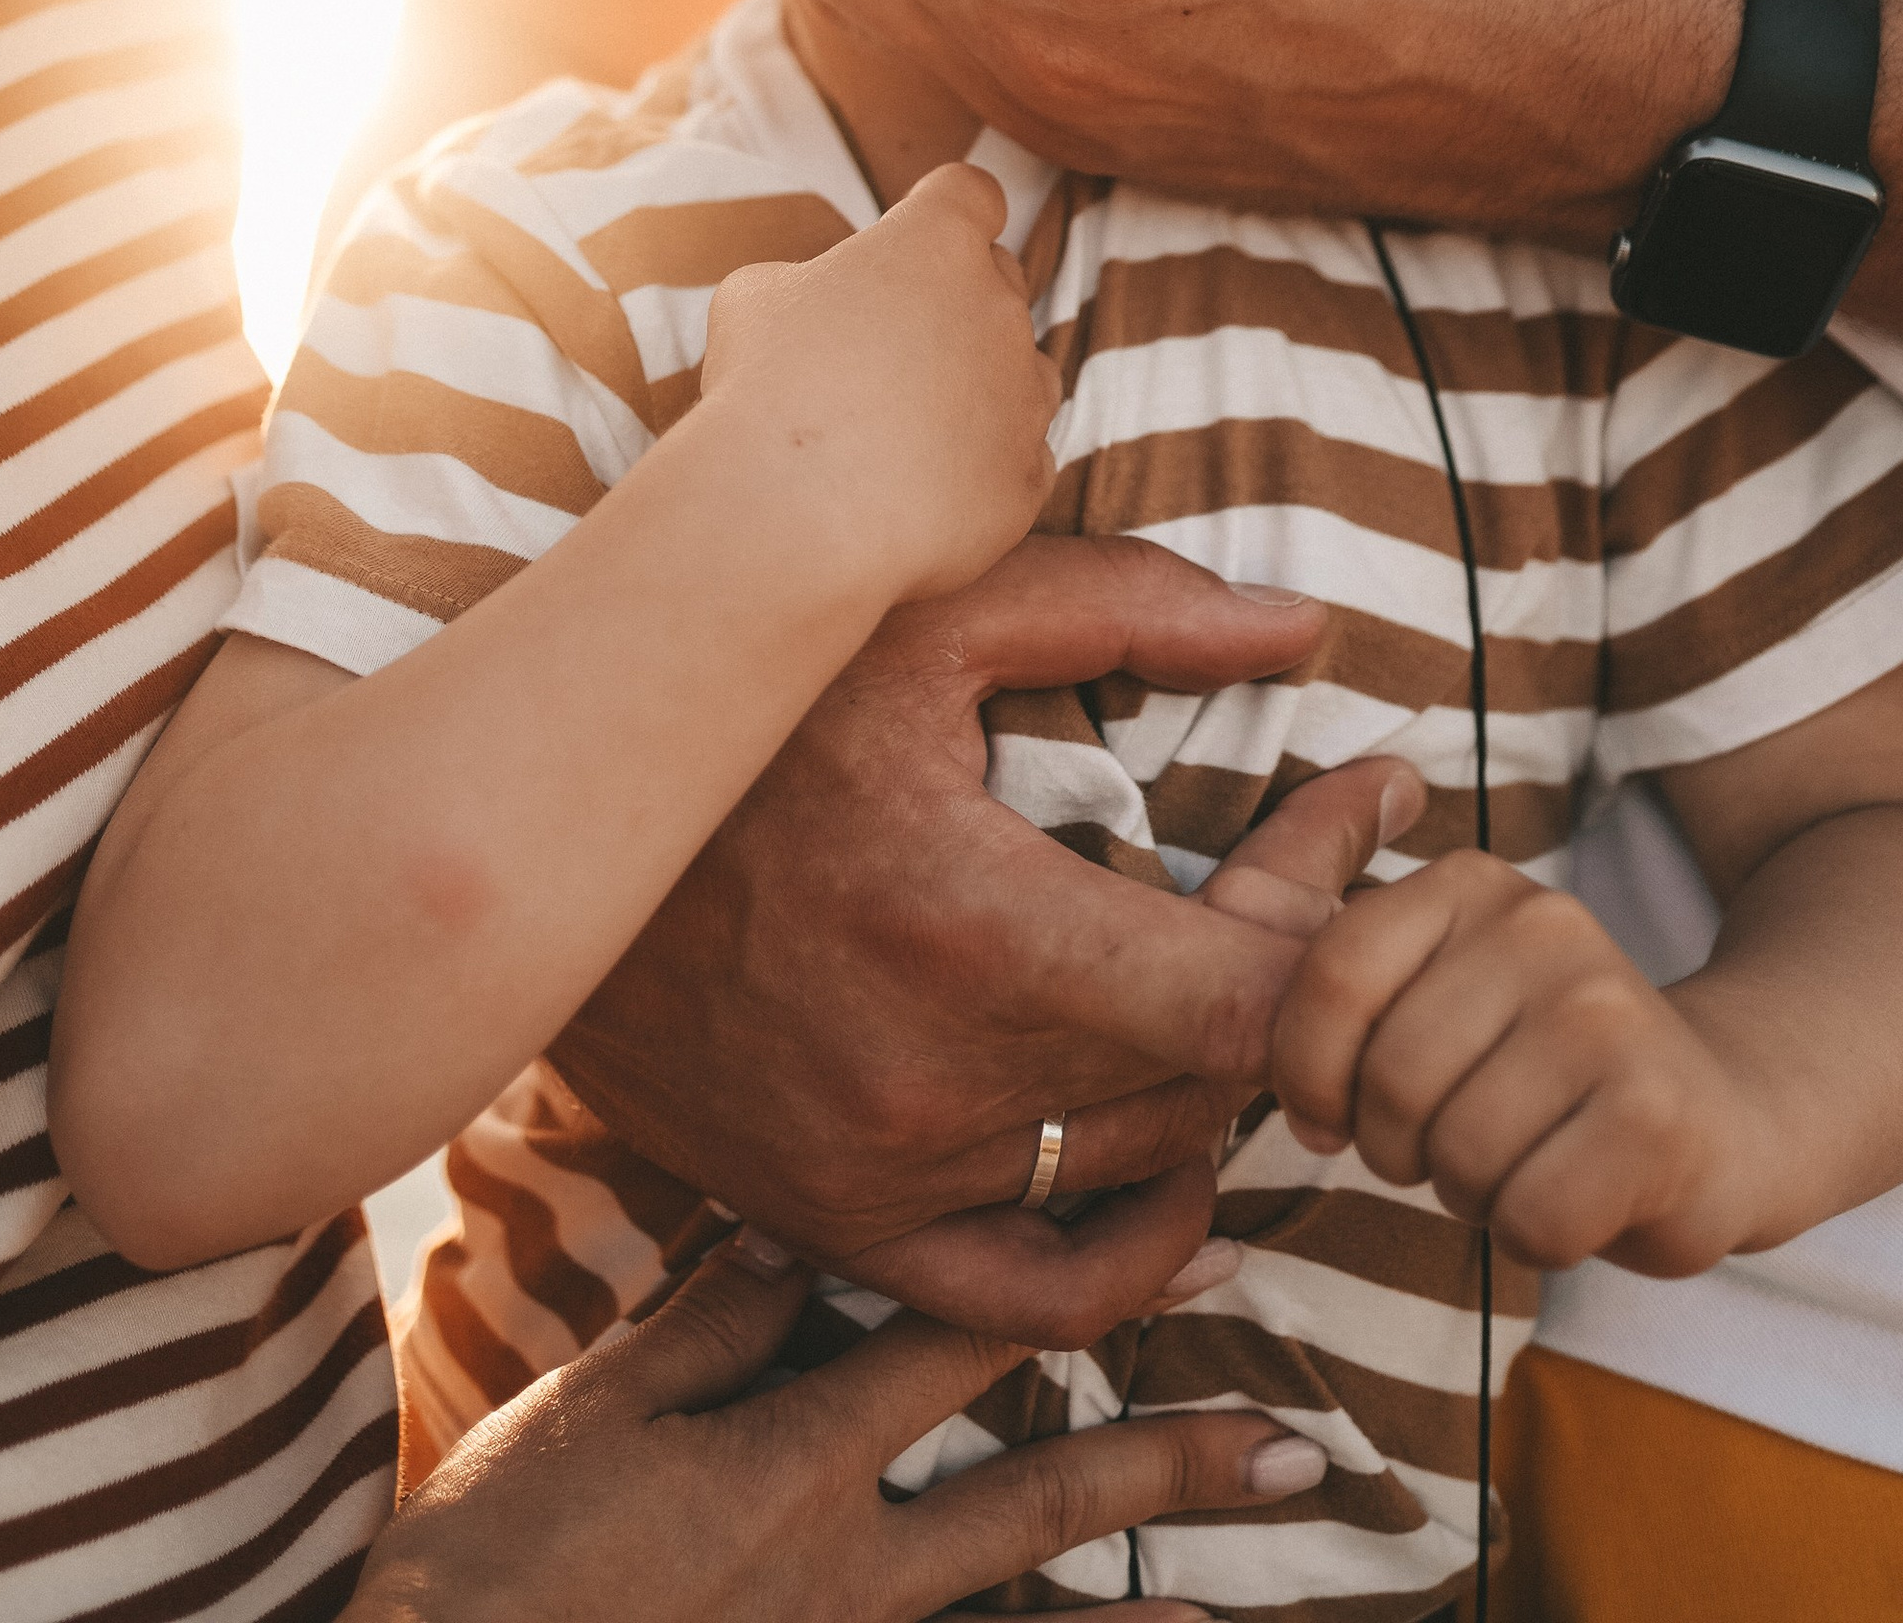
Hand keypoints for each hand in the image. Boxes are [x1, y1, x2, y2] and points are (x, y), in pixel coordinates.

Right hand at [353, 1229, 1327, 1621]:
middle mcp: (845, 1573)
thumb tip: (807, 1220)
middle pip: (1037, 1502)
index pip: (962, 1345)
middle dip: (1166, 1461)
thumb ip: (706, 1324)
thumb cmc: (492, 1567)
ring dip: (1152, 1613)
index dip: (1082, 1283)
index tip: (1193, 1234)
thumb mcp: (587, 1415)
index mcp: (787, 1463)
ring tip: (1253, 1589)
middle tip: (1292, 1436)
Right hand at [551, 530, 1418, 1342]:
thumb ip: (1124, 607)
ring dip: (1215, 1081)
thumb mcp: (921, 610)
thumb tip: (1303, 635)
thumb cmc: (741, 698)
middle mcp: (938, 1084)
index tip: (1372, 803)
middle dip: (1289, 956)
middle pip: (1211, 1074)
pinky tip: (1175, 1173)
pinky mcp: (833, 1219)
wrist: (531, 834)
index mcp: (975, 932)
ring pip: (1141, 1169)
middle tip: (1310, 855)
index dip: (1338, 901)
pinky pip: (1031, 1295)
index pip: (1250, 989)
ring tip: (1237, 974)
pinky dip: (1126, 1250)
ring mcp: (883, 1173)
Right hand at [700, 163, 1060, 601]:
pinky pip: (1020, 458)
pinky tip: (921, 486)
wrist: (790, 512)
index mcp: (937, 241)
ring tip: (907, 424)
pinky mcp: (1027, 477)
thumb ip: (812, 280)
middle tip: (886, 347)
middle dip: (954, 302)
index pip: (972, 194)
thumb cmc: (764, 386)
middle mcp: (999, 307)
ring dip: (981, 384)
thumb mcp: (756, 296)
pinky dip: (981, 466)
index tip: (920, 235)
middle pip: (1000, 281)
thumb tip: (822, 303)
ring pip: (1023, 372)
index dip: (948, 210)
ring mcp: (1024, 395)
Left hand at [1271, 850, 1763, 1273]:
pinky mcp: (1662, 1118)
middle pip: (1391, 1084)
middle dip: (1401, 1149)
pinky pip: (1531, 1221)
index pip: (1330, 979)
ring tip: (1524, 1160)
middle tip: (1456, 1144)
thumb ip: (1330, 951)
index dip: (1308, 1074)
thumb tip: (1284, 998)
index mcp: (1470, 885)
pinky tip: (1580, 1195)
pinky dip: (1537, 1236)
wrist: (1730, 1113)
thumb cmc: (1540, 1066)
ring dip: (1473, 1195)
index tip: (1332, 1111)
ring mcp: (1611, 1015)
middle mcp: (1544, 926)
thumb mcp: (1436, 977)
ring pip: (1458, 1159)